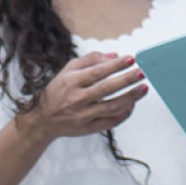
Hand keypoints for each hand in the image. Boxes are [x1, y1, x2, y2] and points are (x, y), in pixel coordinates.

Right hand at [21, 53, 148, 141]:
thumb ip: (90, 60)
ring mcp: (83, 115)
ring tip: (143, 88)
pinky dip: (123, 114)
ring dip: (130, 97)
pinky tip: (132, 105)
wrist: (43, 120)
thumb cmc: (58, 91)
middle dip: (127, 80)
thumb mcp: (67, 70)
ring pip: (112, 107)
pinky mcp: (88, 128)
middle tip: (141, 73)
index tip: (131, 59)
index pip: (97, 72)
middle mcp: (77, 99)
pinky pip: (110, 122)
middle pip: (106, 88)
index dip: (115, 65)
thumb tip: (113, 55)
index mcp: (71, 82)